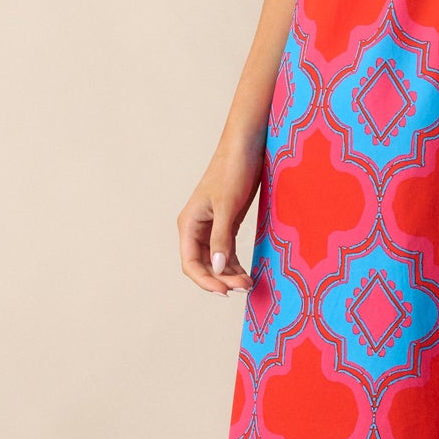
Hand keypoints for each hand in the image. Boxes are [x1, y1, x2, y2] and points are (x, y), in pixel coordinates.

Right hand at [177, 131, 263, 295]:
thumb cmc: (233, 170)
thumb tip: (218, 267)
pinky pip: (227, 251)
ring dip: (230, 274)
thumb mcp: (227, 205)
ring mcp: (211, 226)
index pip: (190, 263)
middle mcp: (196, 228)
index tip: (225, 292)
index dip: (206, 280)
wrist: (246, 146)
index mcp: (189, 223)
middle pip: (203, 265)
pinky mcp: (226, 223)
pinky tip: (247, 273)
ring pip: (216, 260)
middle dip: (222, 279)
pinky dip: (236, 264)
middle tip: (245, 287)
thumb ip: (221, 237)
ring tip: (249, 283)